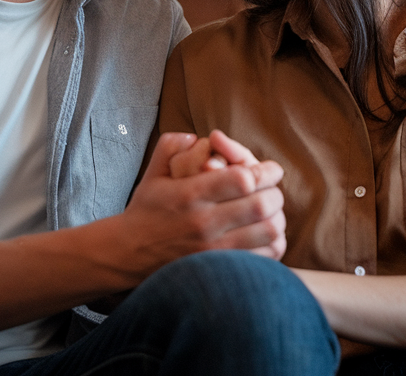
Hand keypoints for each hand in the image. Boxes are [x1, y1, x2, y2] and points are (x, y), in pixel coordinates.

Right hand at [120, 133, 286, 273]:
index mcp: (191, 194)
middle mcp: (204, 222)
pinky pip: (264, 257)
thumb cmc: (146, 209)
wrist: (127, 253)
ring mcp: (213, 250)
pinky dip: (273, 244)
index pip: (242, 179)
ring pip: (267, 232)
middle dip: (274, 193)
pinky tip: (264, 235)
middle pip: (261, 205)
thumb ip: (173, 145)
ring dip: (277, 218)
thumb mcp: (154, 172)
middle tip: (273, 190)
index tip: (271, 170)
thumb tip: (200, 136)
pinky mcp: (219, 270)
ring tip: (271, 213)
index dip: (265, 171)